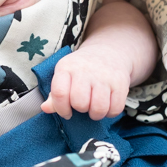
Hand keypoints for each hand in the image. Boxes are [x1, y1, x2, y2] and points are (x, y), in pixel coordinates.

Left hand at [41, 0, 157, 120]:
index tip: (66, 112)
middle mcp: (85, 70)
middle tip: (83, 105)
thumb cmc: (80, 70)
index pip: (59, 93)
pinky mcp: (121, 83)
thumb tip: (45, 108)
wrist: (108, 52)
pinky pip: (115, 109)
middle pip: (80, 103)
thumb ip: (54, 94)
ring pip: (99, 109)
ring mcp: (104, 76)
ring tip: (94, 107)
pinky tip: (107, 106)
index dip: (61, 109)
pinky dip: (110, 113)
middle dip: (81, 109)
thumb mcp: (64, 76)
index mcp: (66, 67)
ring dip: (96, 114)